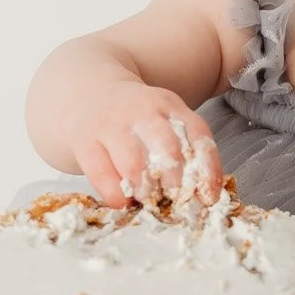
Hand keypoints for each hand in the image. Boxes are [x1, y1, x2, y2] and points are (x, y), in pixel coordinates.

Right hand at [71, 81, 223, 209]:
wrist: (89, 92)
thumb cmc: (135, 119)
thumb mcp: (165, 117)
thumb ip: (184, 147)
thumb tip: (203, 194)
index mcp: (170, 105)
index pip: (198, 134)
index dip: (207, 170)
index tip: (208, 197)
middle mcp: (143, 111)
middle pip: (167, 147)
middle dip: (175, 182)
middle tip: (175, 200)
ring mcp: (112, 124)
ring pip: (133, 162)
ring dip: (145, 190)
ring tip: (148, 200)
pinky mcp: (86, 141)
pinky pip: (101, 173)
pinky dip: (115, 194)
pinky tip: (123, 202)